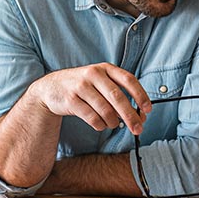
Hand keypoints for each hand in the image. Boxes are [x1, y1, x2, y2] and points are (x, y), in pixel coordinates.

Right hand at [27, 63, 151, 133]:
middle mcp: (93, 74)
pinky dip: (100, 125)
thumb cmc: (83, 87)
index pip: (128, 79)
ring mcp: (80, 86)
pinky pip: (91, 117)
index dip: (140, 95)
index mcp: (105, 68)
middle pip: (118, 97)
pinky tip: (100, 125)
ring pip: (105, 110)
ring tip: (114, 124)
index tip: (148, 109)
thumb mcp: (100, 82)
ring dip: (113, 122)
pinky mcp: (70, 100)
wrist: (51, 87)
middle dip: (130, 116)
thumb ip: (119, 94)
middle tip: (138, 129)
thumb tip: (140, 115)